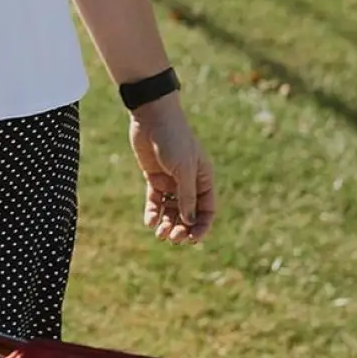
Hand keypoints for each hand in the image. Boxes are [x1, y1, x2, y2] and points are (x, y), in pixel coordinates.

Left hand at [129, 97, 216, 244]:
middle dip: (182, 228)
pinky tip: (150, 222)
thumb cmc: (173, 139)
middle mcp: (189, 182)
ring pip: (171, 209)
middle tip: (172, 238)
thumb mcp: (183, 169)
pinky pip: (155, 200)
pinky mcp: (154, 177)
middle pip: (188, 213)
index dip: (201, 226)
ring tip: (160, 234)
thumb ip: (187, 195)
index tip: (192, 239)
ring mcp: (171, 181)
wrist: (152, 118)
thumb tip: (189, 221)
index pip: (206, 209)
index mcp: (204, 179)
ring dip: (167, 223)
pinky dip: (153, 212)